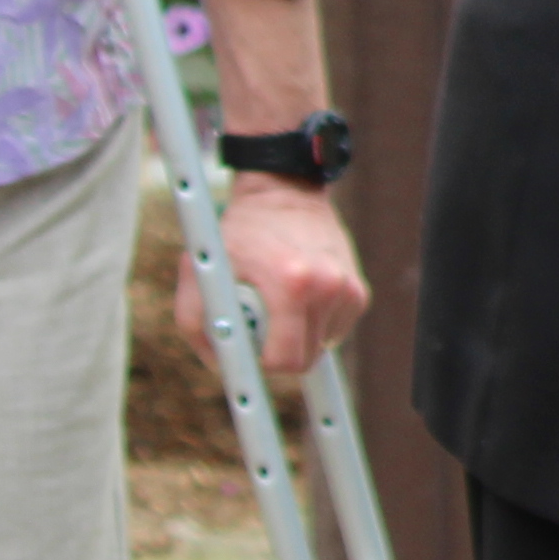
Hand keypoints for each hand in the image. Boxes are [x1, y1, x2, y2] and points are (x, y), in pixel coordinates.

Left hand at [182, 176, 369, 379]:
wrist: (284, 195)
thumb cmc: (238, 234)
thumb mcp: (201, 273)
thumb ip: (199, 325)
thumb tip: (221, 363)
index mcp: (292, 284)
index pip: (285, 360)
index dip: (261, 363)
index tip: (249, 349)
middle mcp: (330, 287)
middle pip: (306, 359)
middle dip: (279, 351)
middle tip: (260, 324)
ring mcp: (349, 288)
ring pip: (321, 346)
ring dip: (297, 335)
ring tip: (279, 302)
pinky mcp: (359, 290)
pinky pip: (333, 329)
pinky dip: (314, 323)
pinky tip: (299, 296)